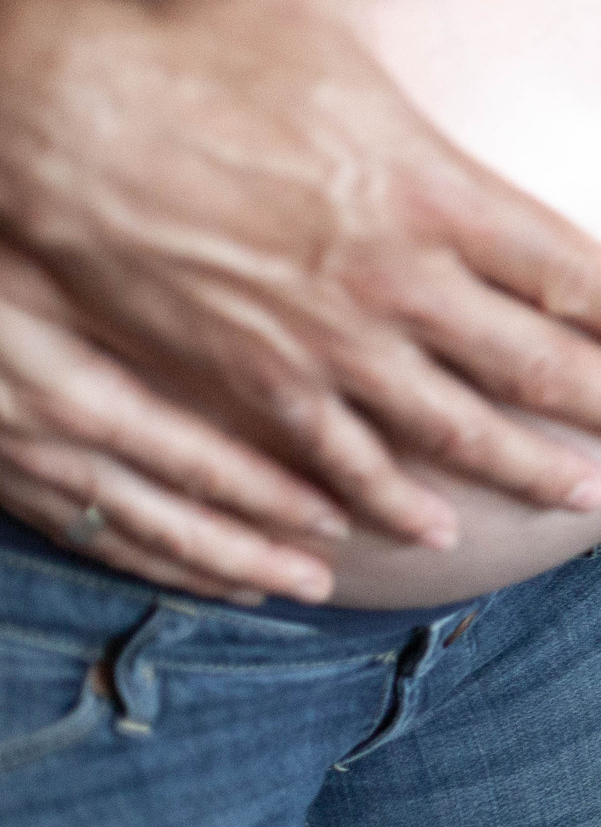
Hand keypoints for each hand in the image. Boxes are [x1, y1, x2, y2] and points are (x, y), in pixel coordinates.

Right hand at [0, 0, 600, 563]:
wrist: (50, 115)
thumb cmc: (187, 37)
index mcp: (426, 187)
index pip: (566, 269)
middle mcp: (389, 279)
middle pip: (530, 363)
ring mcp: (319, 340)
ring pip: (448, 426)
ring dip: (524, 463)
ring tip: (583, 492)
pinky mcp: (247, 379)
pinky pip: (335, 458)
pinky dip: (386, 500)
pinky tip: (425, 530)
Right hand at [0, 241, 340, 604]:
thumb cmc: (4, 241)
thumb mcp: (63, 255)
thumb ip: (161, 294)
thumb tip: (276, 323)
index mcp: (66, 385)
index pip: (186, 455)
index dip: (266, 492)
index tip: (340, 508)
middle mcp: (39, 436)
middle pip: (164, 513)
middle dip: (254, 549)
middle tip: (329, 578)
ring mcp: (13, 460)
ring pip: (126, 536)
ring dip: (212, 568)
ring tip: (288, 585)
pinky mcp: (0, 473)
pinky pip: (83, 534)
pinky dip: (150, 562)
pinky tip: (209, 575)